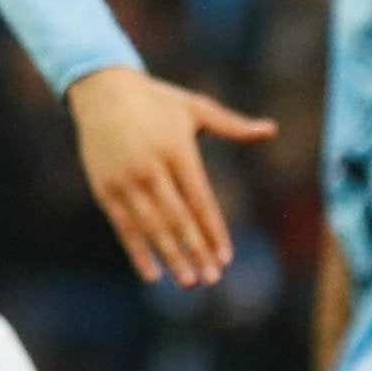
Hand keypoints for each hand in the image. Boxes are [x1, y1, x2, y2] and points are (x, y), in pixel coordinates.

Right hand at [65, 65, 276, 288]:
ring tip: (189, 282)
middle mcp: (150, 166)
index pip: (199, 199)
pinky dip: (137, 251)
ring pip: (151, 226)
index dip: (213, 230)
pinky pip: (123, 225)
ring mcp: (125, 179)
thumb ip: (232, 125)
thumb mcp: (194, 107)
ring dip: (170, 256)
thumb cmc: (156, 99)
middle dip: (195, 251)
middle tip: (212, 279)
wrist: (101, 89)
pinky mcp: (105, 187)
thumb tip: (271, 130)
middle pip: (177, 218)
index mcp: (176, 149)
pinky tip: (152, 274)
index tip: (226, 257)